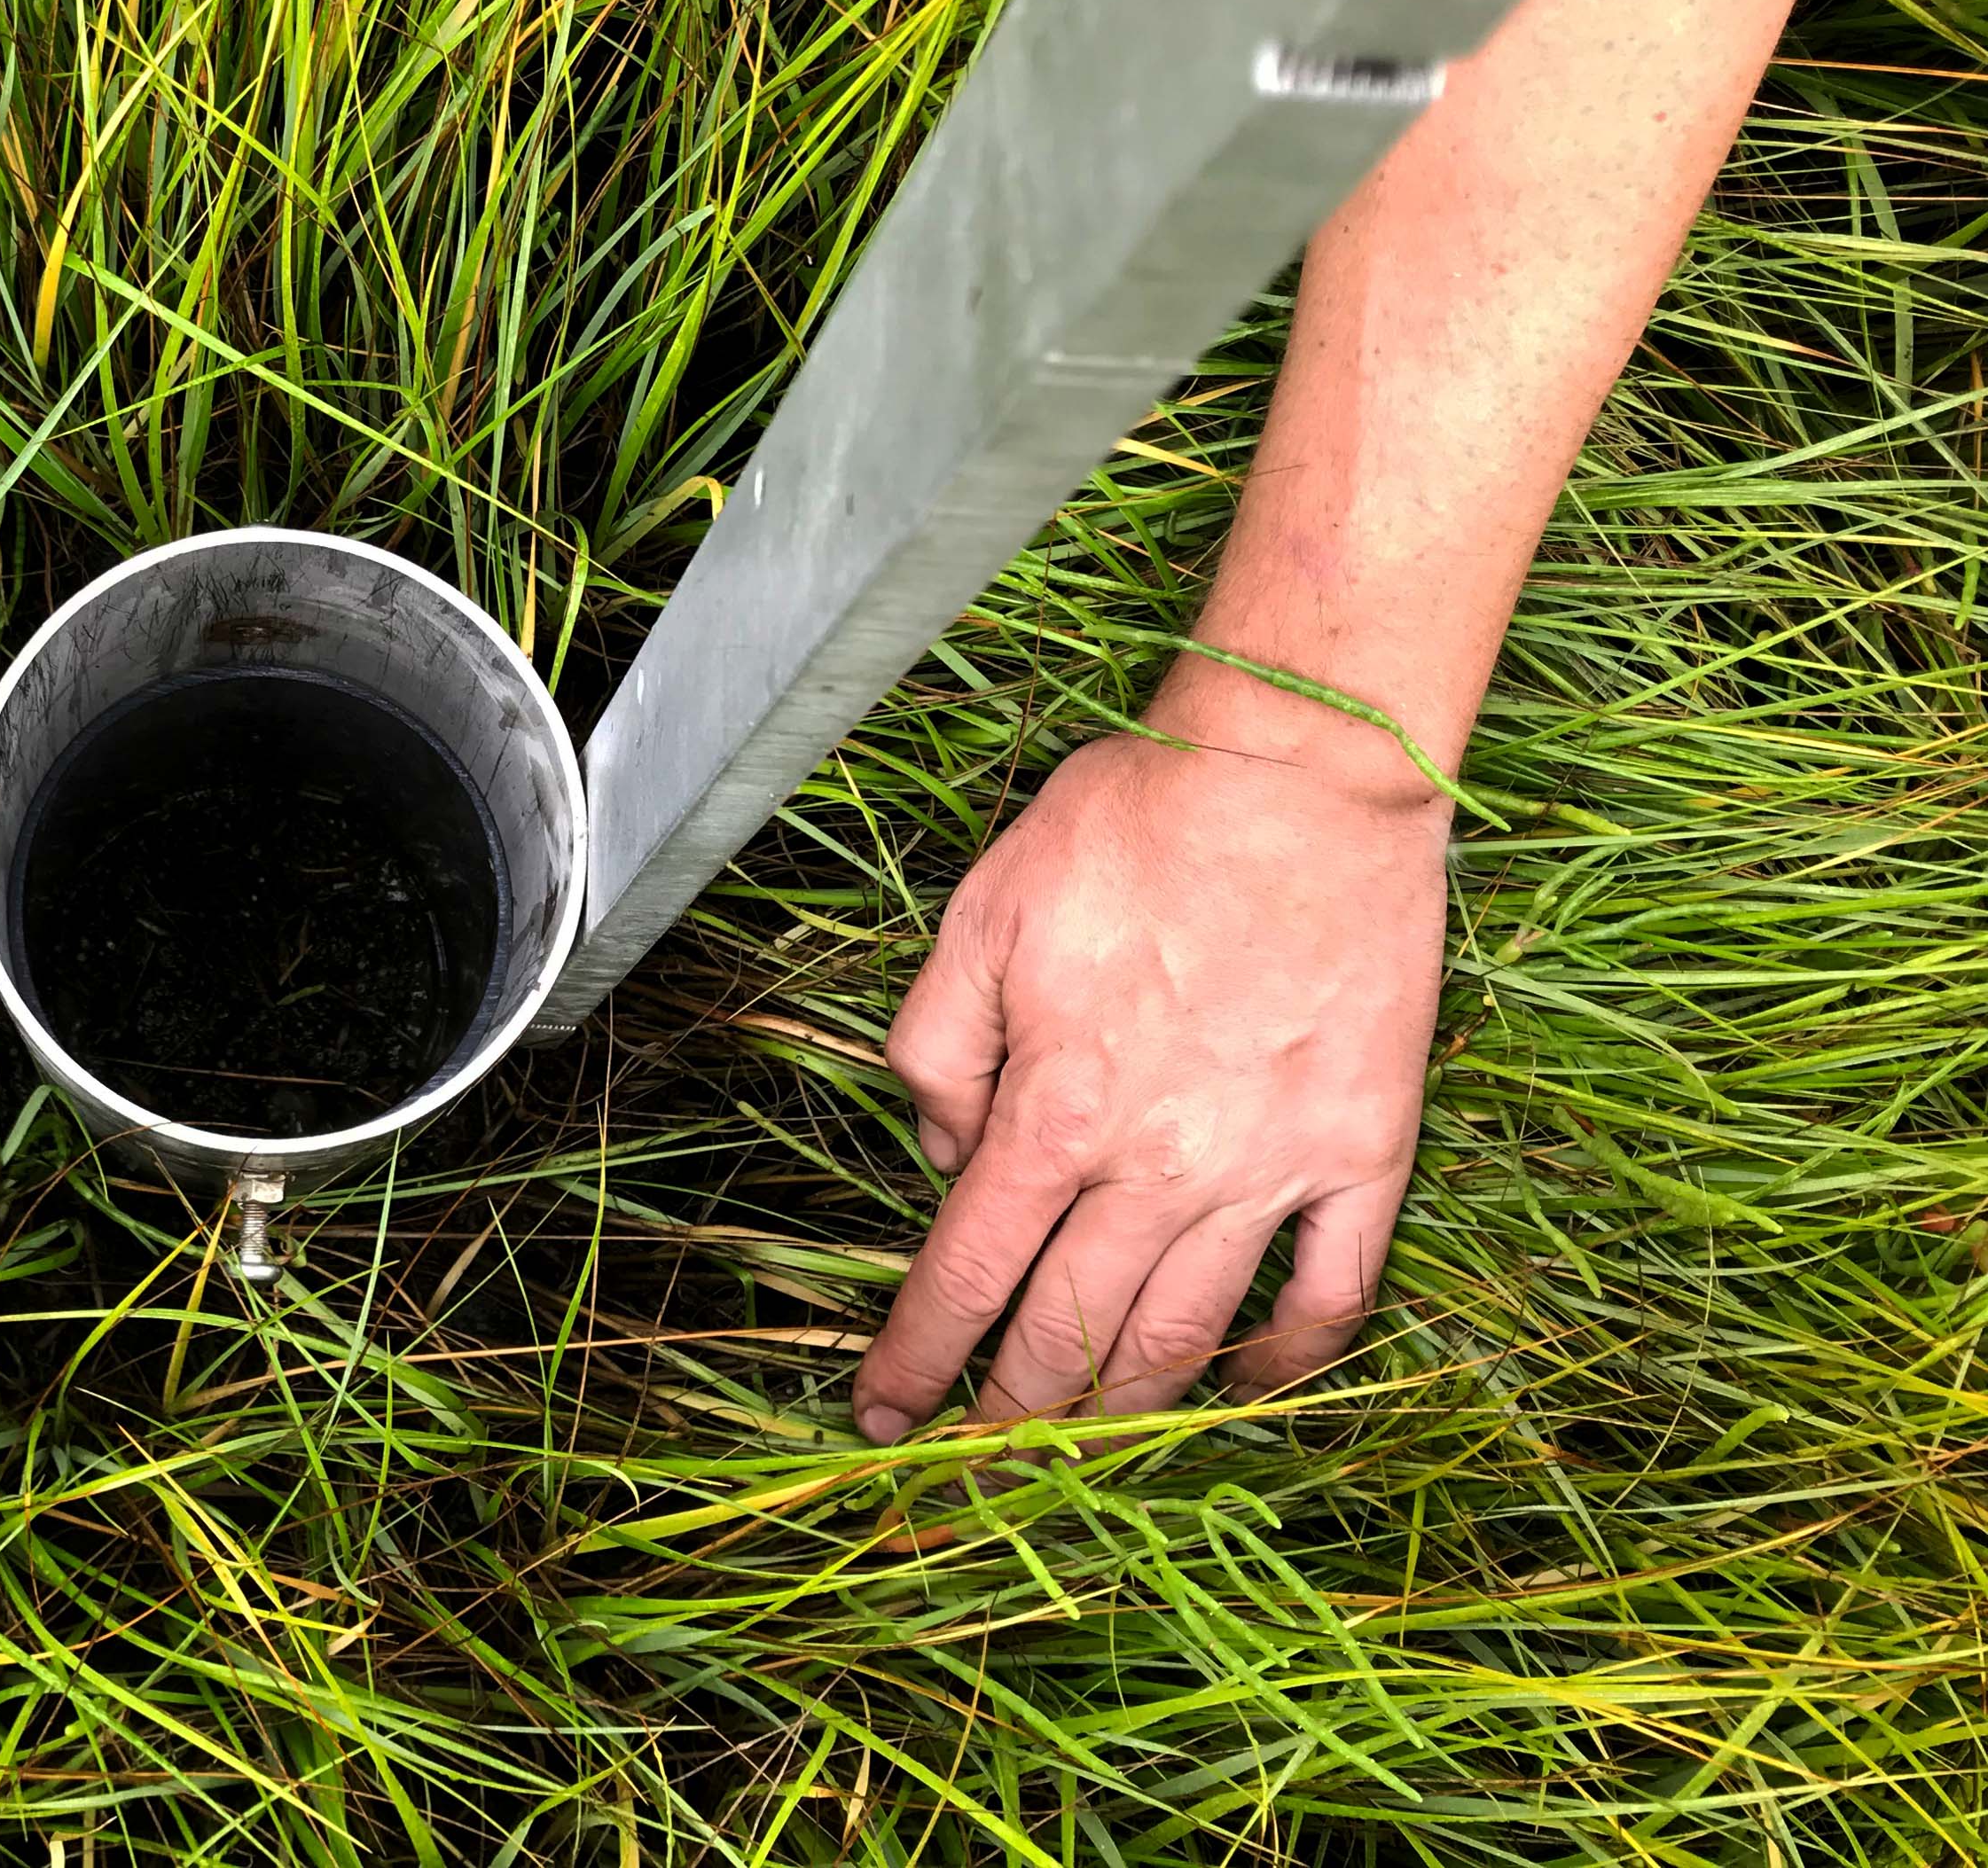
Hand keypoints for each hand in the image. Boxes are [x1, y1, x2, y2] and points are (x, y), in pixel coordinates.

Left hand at [848, 727, 1448, 1442]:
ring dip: (1125, 1412)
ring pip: (1187, 1336)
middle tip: (972, 1468)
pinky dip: (1286, 1361)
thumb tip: (949, 1161)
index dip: (917, 1360)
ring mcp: (1271, 1169)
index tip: (881, 1416)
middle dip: (1008, 1415)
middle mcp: (1160, 1165)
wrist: (1301, 779)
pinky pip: (1330, 1294)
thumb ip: (940, 1050)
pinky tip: (1245, 1388)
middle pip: (1070, 1334)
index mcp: (1056, 1110)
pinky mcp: (1365, 1152)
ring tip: (1079, 1457)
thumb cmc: (1130, 828)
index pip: (966, 1274)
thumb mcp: (981, 915)